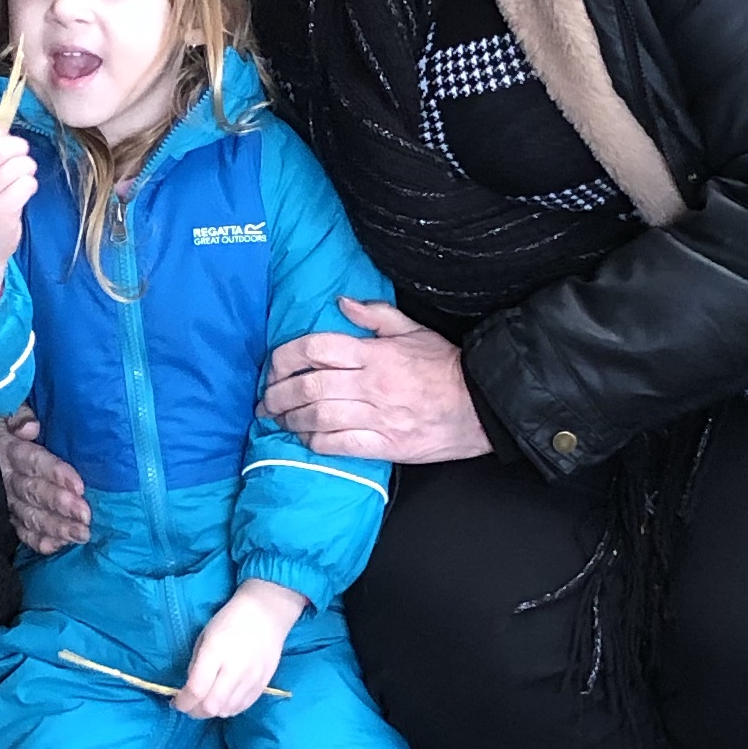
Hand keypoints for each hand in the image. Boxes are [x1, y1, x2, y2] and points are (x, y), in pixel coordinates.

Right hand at [0, 116, 37, 320]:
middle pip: (0, 148)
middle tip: (21, 158)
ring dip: (28, 168)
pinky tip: (23, 194)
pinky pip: (27, 184)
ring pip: (18, 165)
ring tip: (22, 178)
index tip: (1, 139)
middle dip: (19, 148)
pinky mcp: (2, 212)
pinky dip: (31, 185)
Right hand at [0, 406, 89, 554]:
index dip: (55, 473)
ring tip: (81, 535)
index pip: (33, 461)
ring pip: (30, 515)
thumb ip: (16, 413)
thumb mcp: (3, 407)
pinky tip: (57, 547)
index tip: (79, 486)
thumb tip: (30, 428)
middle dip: (60, 505)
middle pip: (33, 492)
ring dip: (55, 527)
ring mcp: (4, 498)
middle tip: (85, 517)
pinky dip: (37, 541)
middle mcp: (4, 476)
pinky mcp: (4, 513)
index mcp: (7, 447)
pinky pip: (20, 530)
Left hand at [177, 577, 304, 721]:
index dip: (182, 702)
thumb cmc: (230, 620)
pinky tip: (223, 701)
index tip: (175, 702)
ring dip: (212, 711)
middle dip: (195, 711)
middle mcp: (234, 670)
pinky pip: (242, 707)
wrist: (267, 614)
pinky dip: (228, 709)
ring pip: (226, 711)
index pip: (196, 690)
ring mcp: (251, 680)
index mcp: (215, 653)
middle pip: (211, 707)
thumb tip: (192, 689)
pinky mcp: (263, 685)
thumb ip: (196, 665)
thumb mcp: (204, 637)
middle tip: (189, 705)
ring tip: (206, 702)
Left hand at [264, 297, 490, 464]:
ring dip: (291, 420)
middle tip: (266, 400)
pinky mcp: (385, 445)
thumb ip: (376, 316)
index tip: (272, 366)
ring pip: (318, 418)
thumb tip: (342, 303)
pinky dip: (316, 444)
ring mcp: (377, 416)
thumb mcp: (413, 330)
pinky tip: (307, 440)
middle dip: (278, 394)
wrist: (481, 405)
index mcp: (375, 353)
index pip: (317, 348)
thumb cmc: (444, 367)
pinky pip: (339, 446)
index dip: (285, 357)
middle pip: (309, 386)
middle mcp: (371, 384)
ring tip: (279, 421)